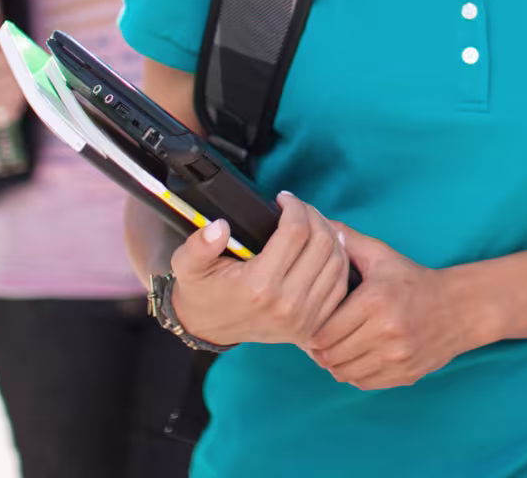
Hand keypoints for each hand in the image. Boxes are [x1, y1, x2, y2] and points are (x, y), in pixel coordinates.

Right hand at [168, 192, 351, 347]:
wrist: (207, 328)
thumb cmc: (201, 291)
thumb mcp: (187, 265)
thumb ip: (199, 245)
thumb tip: (220, 227)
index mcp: (258, 287)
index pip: (296, 232)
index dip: (294, 206)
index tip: (283, 198)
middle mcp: (286, 305)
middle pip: (322, 244)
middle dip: (314, 216)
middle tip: (299, 208)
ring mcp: (302, 318)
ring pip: (337, 262)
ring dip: (329, 235)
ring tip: (311, 223)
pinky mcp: (312, 326)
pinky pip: (340, 285)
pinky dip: (337, 260)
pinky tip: (323, 246)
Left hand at [306, 228, 487, 389]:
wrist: (460, 307)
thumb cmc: (414, 280)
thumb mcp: (383, 255)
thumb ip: (348, 240)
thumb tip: (318, 225)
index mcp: (376, 300)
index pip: (324, 331)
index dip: (311, 330)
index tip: (312, 324)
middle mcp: (387, 331)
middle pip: (330, 356)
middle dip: (319, 349)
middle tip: (319, 339)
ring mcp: (397, 357)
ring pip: (343, 373)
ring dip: (335, 363)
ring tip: (338, 347)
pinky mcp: (405, 374)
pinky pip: (363, 383)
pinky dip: (354, 373)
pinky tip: (358, 356)